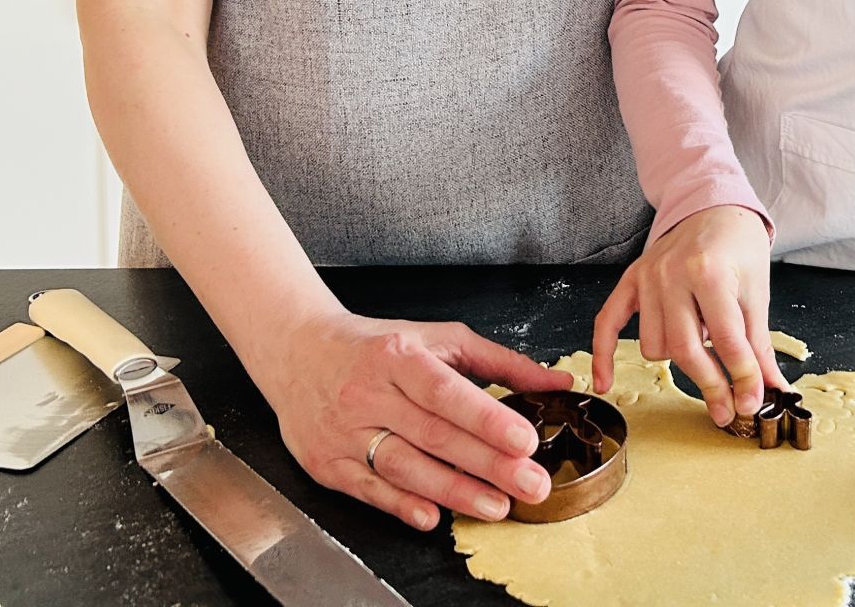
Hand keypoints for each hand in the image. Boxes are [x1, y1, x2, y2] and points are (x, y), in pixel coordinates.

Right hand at [258, 308, 574, 530]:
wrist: (298, 352)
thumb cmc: (376, 346)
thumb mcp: (437, 338)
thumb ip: (499, 361)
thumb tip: (556, 380)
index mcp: (397, 357)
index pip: (446, 392)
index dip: (487, 419)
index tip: (524, 440)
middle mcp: (368, 394)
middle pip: (434, 436)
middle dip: (488, 465)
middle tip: (531, 484)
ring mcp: (345, 432)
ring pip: (405, 468)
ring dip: (455, 492)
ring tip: (499, 505)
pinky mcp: (328, 465)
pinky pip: (370, 490)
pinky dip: (403, 506)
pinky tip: (434, 516)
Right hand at [590, 206, 783, 426]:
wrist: (712, 206)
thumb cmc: (738, 247)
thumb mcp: (757, 292)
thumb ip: (758, 344)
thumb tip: (771, 389)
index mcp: (710, 272)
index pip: (726, 339)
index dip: (742, 377)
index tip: (752, 402)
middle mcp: (673, 274)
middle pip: (685, 349)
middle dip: (710, 385)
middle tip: (727, 411)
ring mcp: (647, 276)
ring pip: (654, 345)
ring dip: (678, 360)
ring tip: (703, 349)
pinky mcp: (631, 279)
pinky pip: (608, 321)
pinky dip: (604, 353)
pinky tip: (607, 381)